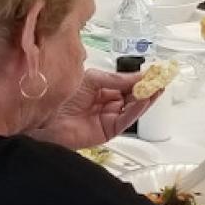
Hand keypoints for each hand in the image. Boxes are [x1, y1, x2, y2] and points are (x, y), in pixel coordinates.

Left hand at [30, 68, 153, 149]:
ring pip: (132, 109)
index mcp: (101, 90)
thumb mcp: (93, 78)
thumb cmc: (61, 92)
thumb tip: (140, 75)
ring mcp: (107, 119)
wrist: (41, 113)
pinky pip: (125, 120)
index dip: (141, 79)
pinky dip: (137, 111)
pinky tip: (145, 99)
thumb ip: (117, 80)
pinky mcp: (106, 132)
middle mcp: (106, 104)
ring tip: (159, 87)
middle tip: (162, 78)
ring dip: (146, 98)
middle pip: (132, 97)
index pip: (126, 85)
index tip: (156, 71)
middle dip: (147, 88)